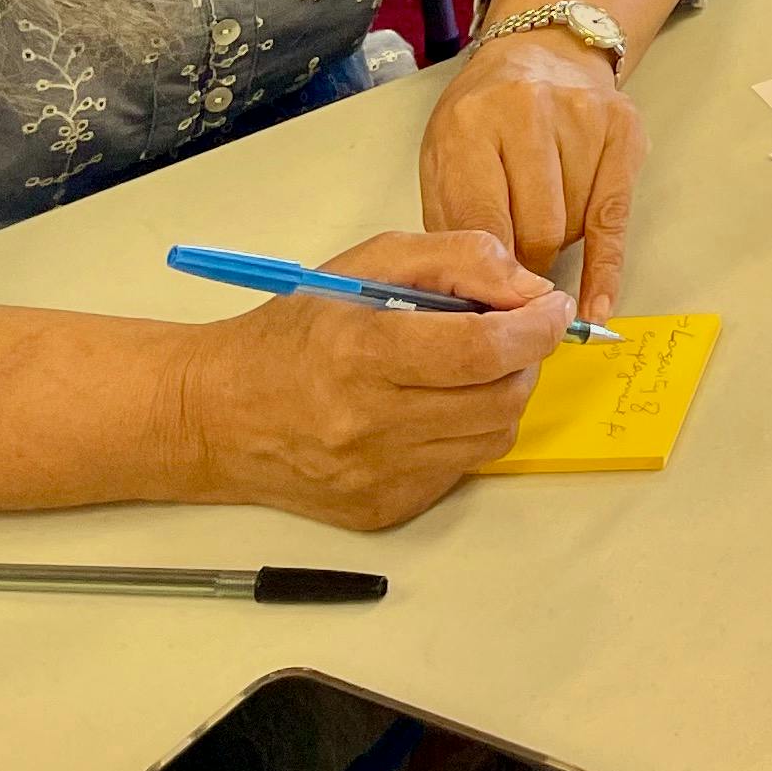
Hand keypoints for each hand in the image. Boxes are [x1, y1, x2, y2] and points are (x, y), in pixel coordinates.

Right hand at [172, 231, 564, 529]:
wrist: (217, 415)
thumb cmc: (294, 331)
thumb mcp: (368, 263)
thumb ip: (456, 259)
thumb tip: (527, 288)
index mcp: (360, 354)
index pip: (481, 350)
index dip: (536, 327)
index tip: (554, 309)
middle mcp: (368, 424)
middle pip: (499, 398)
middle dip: (527, 359)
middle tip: (514, 334)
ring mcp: (376, 476)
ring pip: (492, 438)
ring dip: (502, 396)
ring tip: (471, 369)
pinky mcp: (382, 510)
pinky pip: (460, 470)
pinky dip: (466, 434)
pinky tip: (432, 409)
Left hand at [423, 27, 647, 322]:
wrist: (540, 52)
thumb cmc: (482, 120)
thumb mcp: (442, 162)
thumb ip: (454, 224)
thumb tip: (476, 301)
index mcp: (470, 123)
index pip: (482, 223)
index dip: (486, 276)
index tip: (489, 307)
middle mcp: (528, 110)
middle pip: (535, 230)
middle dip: (525, 266)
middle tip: (515, 270)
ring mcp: (582, 115)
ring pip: (574, 226)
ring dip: (558, 245)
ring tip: (542, 220)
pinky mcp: (623, 127)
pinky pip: (615, 218)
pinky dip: (606, 268)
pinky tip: (597, 304)